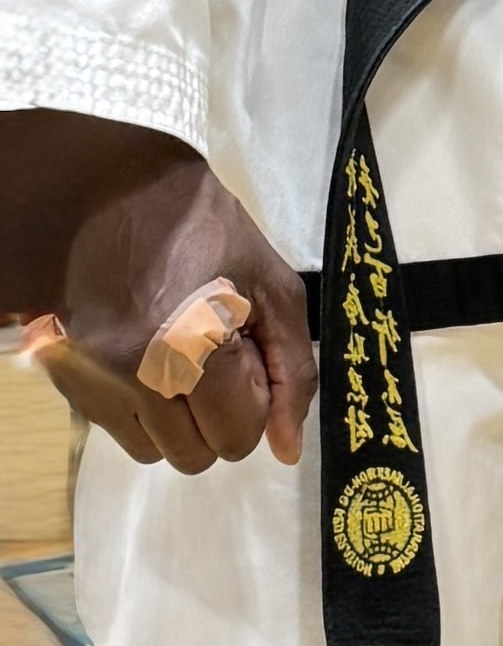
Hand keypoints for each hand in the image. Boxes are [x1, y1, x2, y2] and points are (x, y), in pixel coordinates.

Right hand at [1, 114, 313, 475]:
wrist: (112, 190)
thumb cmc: (205, 230)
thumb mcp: (273, 288)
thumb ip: (292, 374)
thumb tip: (286, 450)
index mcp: (189, 346)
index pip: (237, 437)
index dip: (253, 399)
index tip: (242, 349)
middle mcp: (133, 373)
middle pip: (194, 455)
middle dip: (217, 418)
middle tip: (214, 356)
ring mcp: (93, 378)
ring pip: (153, 451)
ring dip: (177, 420)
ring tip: (179, 356)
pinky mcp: (66, 376)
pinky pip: (118, 430)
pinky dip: (142, 408)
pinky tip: (148, 356)